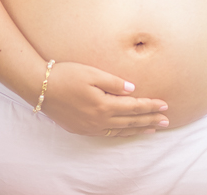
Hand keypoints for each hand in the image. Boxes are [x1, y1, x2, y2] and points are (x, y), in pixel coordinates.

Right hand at [39, 61, 169, 136]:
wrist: (40, 87)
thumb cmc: (66, 75)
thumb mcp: (91, 73)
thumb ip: (114, 82)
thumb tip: (132, 90)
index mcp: (104, 105)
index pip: (133, 107)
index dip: (150, 106)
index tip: (164, 105)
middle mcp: (99, 120)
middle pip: (130, 122)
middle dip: (150, 120)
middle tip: (166, 121)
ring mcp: (90, 127)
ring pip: (120, 131)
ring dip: (138, 129)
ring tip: (152, 129)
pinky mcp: (81, 129)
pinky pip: (107, 134)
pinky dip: (121, 133)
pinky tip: (126, 131)